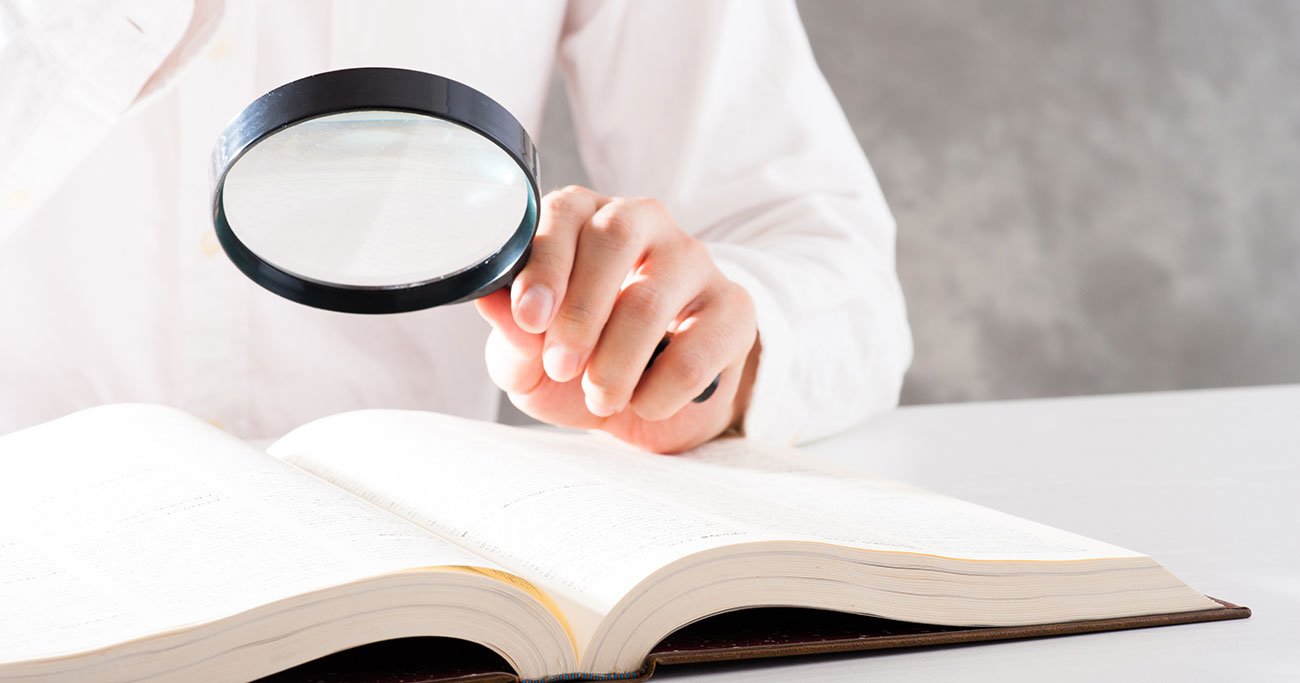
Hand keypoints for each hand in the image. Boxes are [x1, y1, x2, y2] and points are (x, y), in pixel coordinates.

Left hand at [474, 185, 758, 452]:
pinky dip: (662, 388)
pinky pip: (698, 346)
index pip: (566, 211)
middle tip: (561, 367)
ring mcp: (694, 261)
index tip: (529, 319)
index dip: (545, 265)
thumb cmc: (582, 362)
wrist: (647, 405)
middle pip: (615, 237)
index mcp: (586, 218)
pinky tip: (644, 402)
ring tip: (600, 398)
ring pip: (652, 298)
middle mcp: (644, 224)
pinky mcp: (733, 307)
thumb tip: (495, 306)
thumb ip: (512, 335)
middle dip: (580, 311)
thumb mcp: (531, 358)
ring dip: (615, 361)